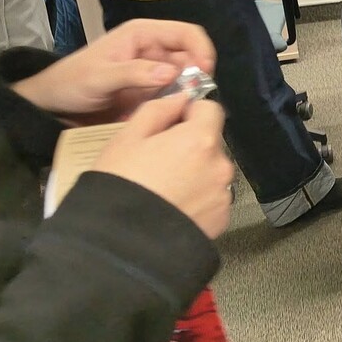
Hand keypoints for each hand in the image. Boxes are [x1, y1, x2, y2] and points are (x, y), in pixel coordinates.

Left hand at [12, 19, 214, 123]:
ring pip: (187, 77)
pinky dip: (179, 103)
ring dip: (190, 91)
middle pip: (191, 56)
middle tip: (195, 99)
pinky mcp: (151, 90)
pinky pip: (175, 94)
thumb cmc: (71, 83)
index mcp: (143, 35)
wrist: (52, 105)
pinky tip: (174, 115)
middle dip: (199, 75)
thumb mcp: (100, 77)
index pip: (186, 33)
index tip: (205, 73)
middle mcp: (153, 49)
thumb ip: (135, 73)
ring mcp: (154, 70)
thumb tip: (171, 73)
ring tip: (185, 110)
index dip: (202, 49)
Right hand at [92, 94, 233, 238]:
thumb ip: (158, 110)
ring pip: (211, 172)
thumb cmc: (118, 185)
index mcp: (200, 139)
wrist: (118, 244)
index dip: (190, 112)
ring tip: (163, 189)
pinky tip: (172, 207)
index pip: (211, 109)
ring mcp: (223, 195)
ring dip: (195, 173)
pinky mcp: (221, 220)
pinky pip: (212, 199)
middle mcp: (220, 165)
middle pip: (211, 143)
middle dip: (189, 146)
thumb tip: (181, 98)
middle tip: (158, 162)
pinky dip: (198, 199)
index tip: (171, 124)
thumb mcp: (127, 138)